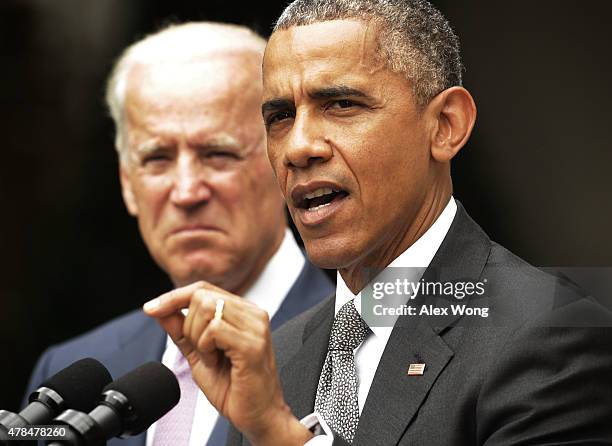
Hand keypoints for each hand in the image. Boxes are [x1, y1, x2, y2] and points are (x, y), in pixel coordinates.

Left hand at [143, 282, 312, 445]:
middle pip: (201, 296)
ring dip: (198, 338)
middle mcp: (253, 313)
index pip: (203, 288)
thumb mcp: (198, 353)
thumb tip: (159, 309)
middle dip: (188, 326)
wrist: (256, 415)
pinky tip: (217, 362)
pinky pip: (214, 329)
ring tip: (212, 358)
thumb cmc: (233, 387)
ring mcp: (255, 326)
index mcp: (242, 311)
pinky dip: (206, 347)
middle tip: (202, 352)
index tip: (150, 308)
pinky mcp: (253, 343)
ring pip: (206, 308)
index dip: (173, 296)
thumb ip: (181, 330)